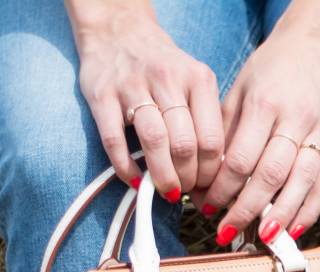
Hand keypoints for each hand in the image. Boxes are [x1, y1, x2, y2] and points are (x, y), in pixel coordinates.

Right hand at [71, 7, 224, 201]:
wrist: (119, 32)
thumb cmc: (163, 68)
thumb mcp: (194, 82)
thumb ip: (206, 119)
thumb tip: (218, 171)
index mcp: (197, 79)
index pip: (212, 139)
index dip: (211, 173)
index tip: (207, 187)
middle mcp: (167, 79)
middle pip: (184, 144)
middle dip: (188, 178)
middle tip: (185, 190)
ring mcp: (132, 85)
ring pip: (153, 142)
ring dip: (162, 175)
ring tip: (166, 190)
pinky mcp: (102, 94)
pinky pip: (115, 140)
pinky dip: (125, 167)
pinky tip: (135, 179)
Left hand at [200, 29, 319, 246]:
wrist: (317, 48)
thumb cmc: (272, 69)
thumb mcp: (240, 88)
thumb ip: (226, 129)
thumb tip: (210, 175)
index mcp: (265, 104)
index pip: (242, 158)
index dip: (223, 188)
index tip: (207, 206)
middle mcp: (295, 120)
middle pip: (270, 175)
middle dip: (247, 209)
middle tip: (227, 231)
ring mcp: (319, 134)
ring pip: (300, 184)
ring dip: (281, 216)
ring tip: (261, 238)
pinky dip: (310, 211)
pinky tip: (294, 229)